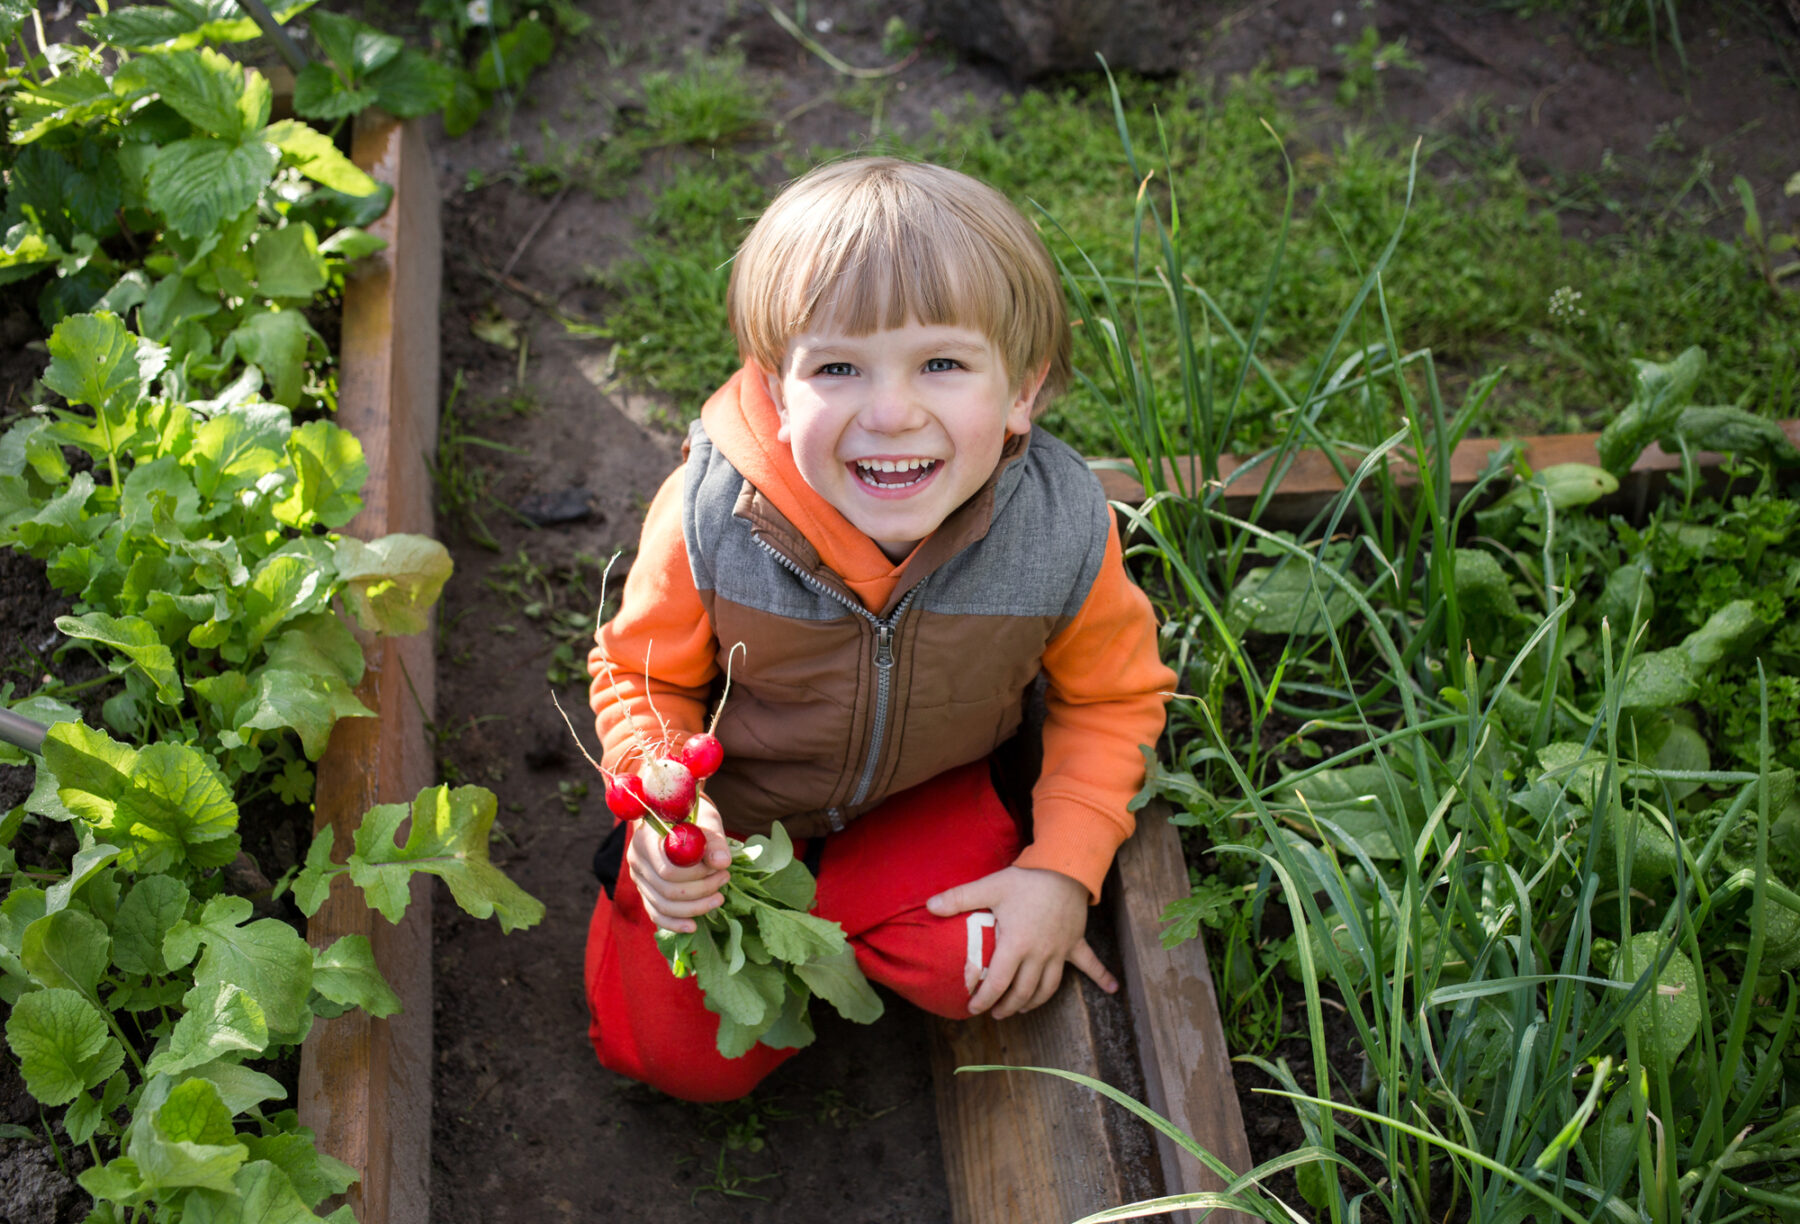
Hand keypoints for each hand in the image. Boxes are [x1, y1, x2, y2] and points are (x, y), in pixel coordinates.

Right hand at [625, 794, 732, 932]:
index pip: (669, 870)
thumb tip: (722, 862)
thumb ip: (714, 841)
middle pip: (666, 890)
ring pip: (662, 905)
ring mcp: (639, 878)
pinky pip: (656, 913)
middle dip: (701, 891)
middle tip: (725, 880)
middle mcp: (637, 860)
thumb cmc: (693, 817)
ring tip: (718, 898)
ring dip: (694, 907)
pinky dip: (675, 923)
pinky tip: (694, 926)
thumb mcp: (706, 821)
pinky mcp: (645, 891)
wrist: (678, 819)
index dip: (697, 875)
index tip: (722, 869)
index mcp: (646, 839)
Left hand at [925, 866, 1118, 1018]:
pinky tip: (1114, 989)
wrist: (1065, 866)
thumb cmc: (1026, 879)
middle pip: (1023, 992)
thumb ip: (959, 898)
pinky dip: (1103, 977)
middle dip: (1007, 1006)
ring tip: (1022, 1008)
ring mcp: (1060, 951)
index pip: (998, 983)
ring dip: (1034, 1001)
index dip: (983, 999)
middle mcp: (1039, 954)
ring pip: (1048, 987)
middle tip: (995, 1012)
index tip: (972, 1008)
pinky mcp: (1075, 942)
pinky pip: (1091, 964)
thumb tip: (929, 906)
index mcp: (1017, 944)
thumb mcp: (989, 886)